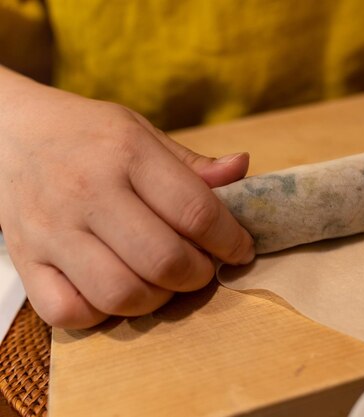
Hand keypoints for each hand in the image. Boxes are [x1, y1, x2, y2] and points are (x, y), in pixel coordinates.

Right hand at [0, 74, 253, 327]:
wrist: (10, 133)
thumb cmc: (88, 135)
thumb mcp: (142, 133)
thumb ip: (192, 163)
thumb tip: (242, 169)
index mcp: (127, 153)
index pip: (195, 211)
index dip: (231, 239)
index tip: (241, 249)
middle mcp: (87, 192)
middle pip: (163, 260)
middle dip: (200, 275)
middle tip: (204, 268)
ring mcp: (52, 230)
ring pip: (121, 294)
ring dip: (158, 299)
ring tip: (164, 282)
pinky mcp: (26, 260)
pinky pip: (70, 313)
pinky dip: (104, 314)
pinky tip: (116, 290)